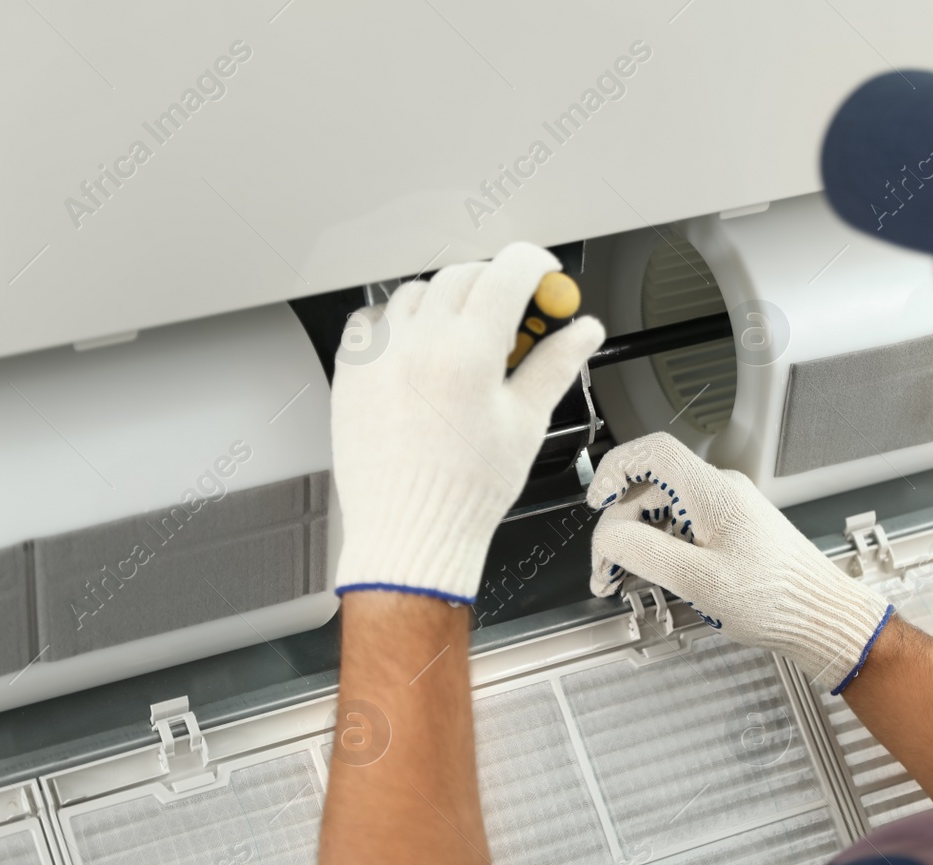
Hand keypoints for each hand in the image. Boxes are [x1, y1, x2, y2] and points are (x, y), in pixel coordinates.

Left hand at [332, 242, 604, 603]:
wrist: (410, 532)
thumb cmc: (466, 492)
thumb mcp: (525, 423)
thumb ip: (555, 365)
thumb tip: (583, 332)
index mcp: (468, 353)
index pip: (507, 272)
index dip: (535, 264)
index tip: (542, 275)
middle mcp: (418, 344)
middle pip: (464, 276)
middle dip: (494, 286)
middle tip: (512, 320)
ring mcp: (378, 355)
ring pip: (416, 292)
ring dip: (446, 302)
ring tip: (463, 343)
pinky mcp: (350, 371)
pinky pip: (372, 320)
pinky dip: (398, 323)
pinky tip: (418, 352)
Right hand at [587, 432, 891, 692]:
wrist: (821, 617)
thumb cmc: (775, 601)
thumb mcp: (697, 581)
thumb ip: (644, 552)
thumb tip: (606, 536)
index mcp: (712, 493)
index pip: (651, 453)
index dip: (614, 470)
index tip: (595, 503)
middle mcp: (720, 492)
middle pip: (650, 489)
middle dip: (618, 527)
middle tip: (605, 571)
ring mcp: (727, 511)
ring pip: (663, 510)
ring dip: (635, 542)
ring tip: (621, 581)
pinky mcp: (732, 531)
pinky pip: (682, 527)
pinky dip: (658, 549)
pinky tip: (651, 577)